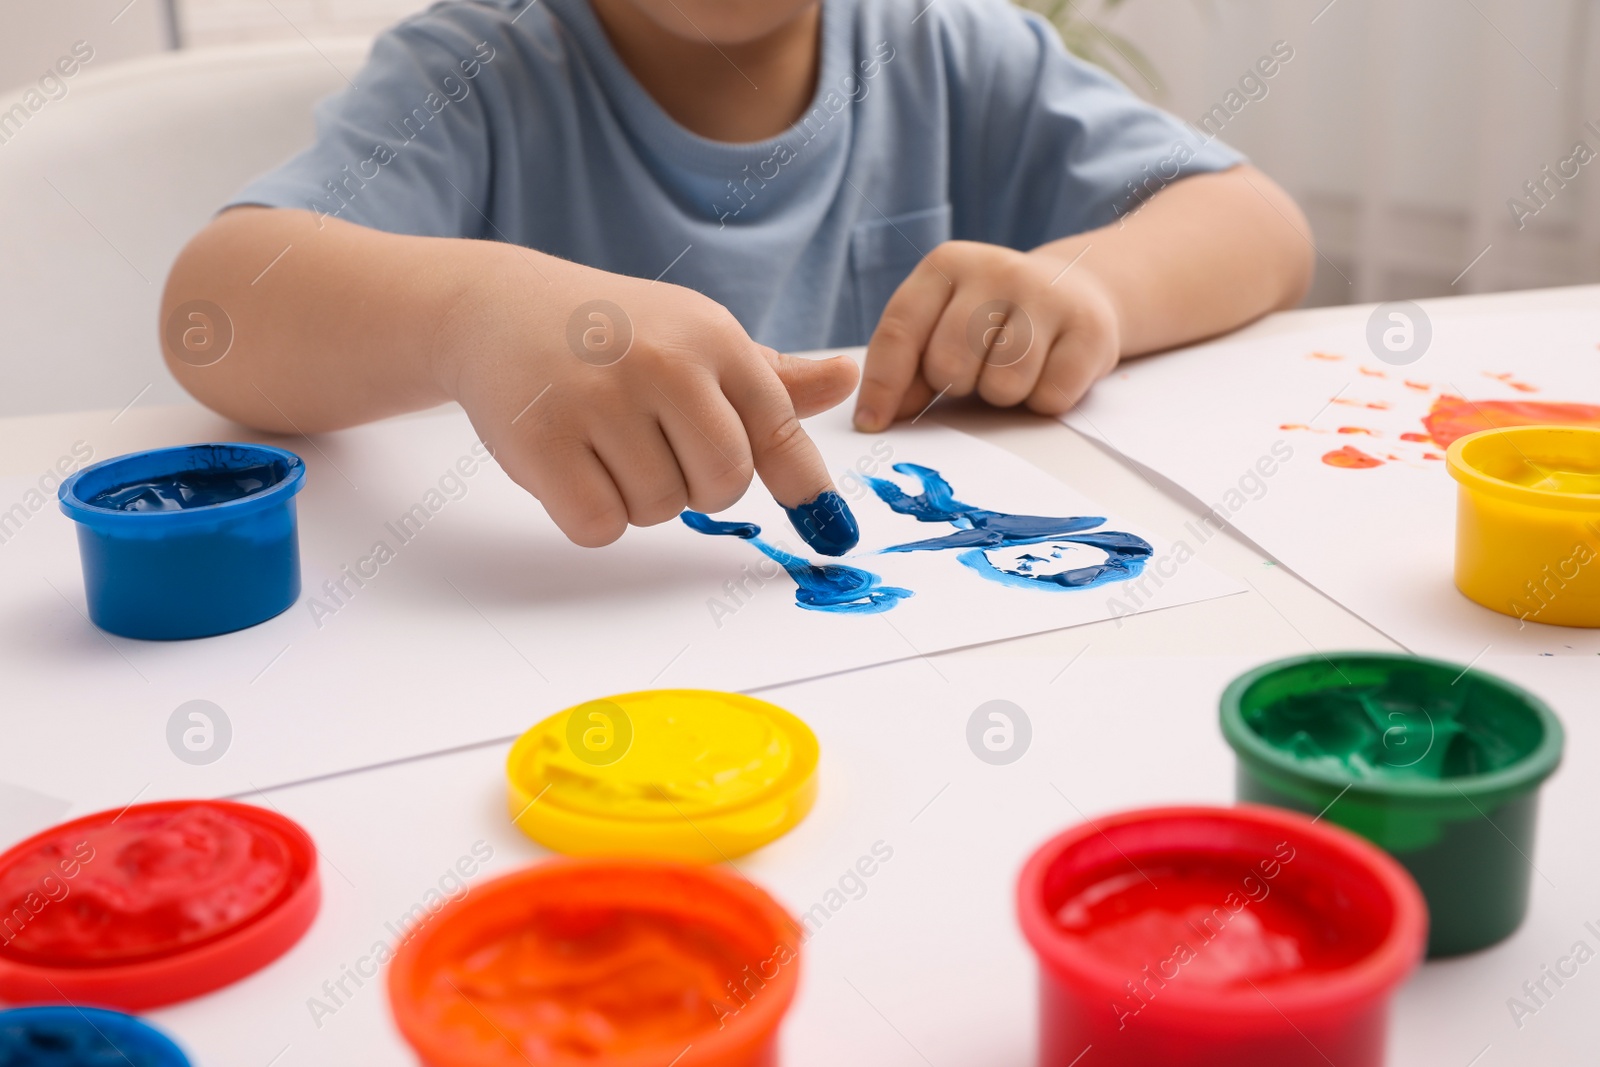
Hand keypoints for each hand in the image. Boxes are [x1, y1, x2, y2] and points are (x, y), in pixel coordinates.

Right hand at [441, 251, 860, 550]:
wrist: (498, 308)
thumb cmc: (614, 332)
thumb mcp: (695, 337)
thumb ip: (770, 377)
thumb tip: (849, 379)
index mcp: (712, 337)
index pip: (778, 431)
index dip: (803, 487)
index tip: (831, 532)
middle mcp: (663, 362)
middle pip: (724, 485)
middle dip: (699, 486)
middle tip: (658, 447)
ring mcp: (600, 399)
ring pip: (660, 510)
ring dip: (637, 496)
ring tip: (604, 439)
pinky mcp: (542, 440)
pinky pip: (601, 525)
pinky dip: (590, 514)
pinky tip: (572, 463)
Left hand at [852, 241, 1121, 430]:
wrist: (1077, 293)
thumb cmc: (993, 323)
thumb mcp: (942, 328)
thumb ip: (907, 367)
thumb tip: (877, 417)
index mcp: (945, 266)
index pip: (900, 329)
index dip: (882, 385)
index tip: (872, 425)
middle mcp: (995, 269)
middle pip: (950, 363)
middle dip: (958, 385)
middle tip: (978, 371)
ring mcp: (1047, 293)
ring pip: (1003, 384)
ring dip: (1004, 395)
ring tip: (1015, 369)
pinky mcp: (1090, 327)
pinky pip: (1050, 396)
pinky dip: (1045, 400)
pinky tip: (1050, 371)